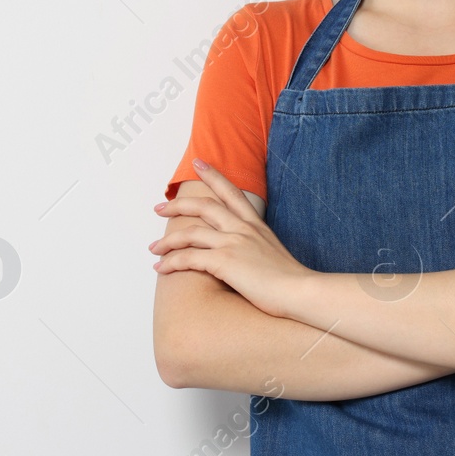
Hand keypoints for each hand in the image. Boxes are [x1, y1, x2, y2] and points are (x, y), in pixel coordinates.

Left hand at [151, 159, 312, 317]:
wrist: (301, 291)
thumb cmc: (291, 281)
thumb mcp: (273, 253)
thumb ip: (257, 247)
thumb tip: (247, 254)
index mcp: (255, 225)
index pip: (232, 192)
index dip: (213, 175)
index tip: (198, 163)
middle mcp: (242, 229)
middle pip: (203, 206)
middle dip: (177, 205)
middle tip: (160, 207)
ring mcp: (233, 243)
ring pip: (190, 232)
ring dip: (167, 241)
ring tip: (153, 248)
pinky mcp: (225, 262)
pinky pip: (189, 258)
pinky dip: (171, 262)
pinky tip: (161, 268)